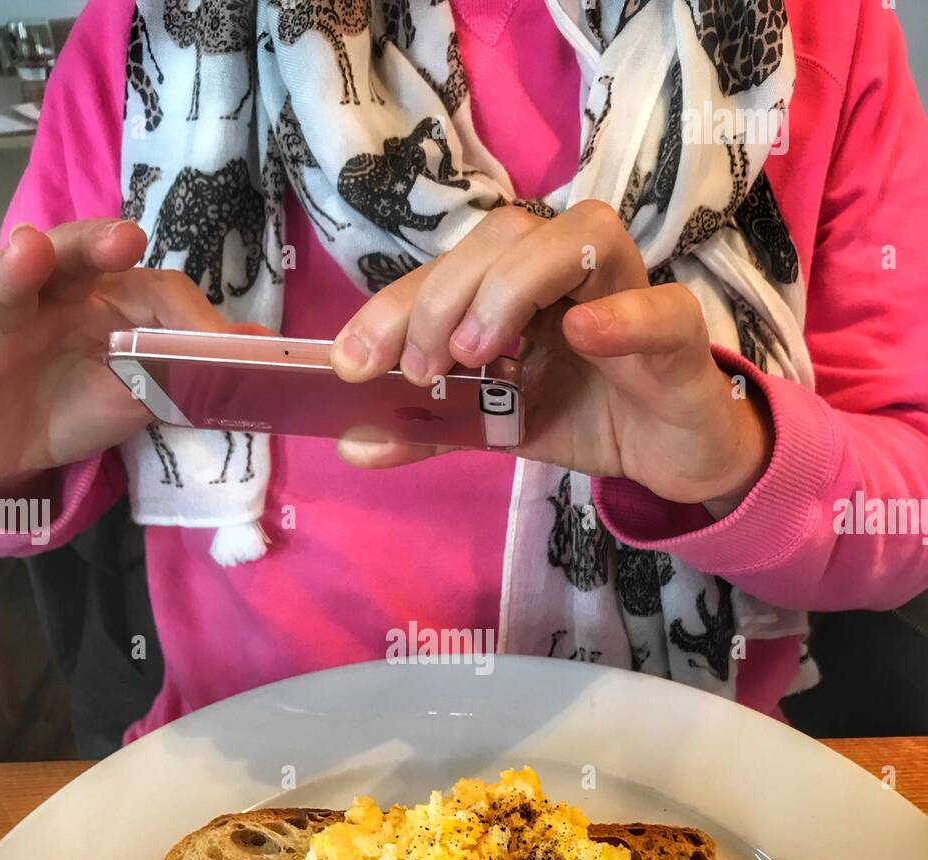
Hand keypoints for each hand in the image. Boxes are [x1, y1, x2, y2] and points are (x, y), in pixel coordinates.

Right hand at [0, 219, 232, 487]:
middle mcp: (51, 297)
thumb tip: (263, 352)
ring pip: (3, 284)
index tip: (226, 347)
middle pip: (69, 259)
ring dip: (14, 266)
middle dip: (93, 245)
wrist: (8, 452)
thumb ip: (189, 371)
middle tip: (122, 241)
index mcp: (104, 302)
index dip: (189, 316)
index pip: (150, 290)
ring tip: (23, 254)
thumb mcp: (138, 396)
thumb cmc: (75, 405)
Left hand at [329, 200, 772, 508]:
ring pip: (578, 237)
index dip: (394, 306)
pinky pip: (659, 308)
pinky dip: (620, 316)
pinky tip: (579, 333)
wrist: (674, 455)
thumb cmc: (588, 414)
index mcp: (521, 280)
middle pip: (507, 232)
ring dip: (513, 287)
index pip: (451, 266)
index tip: (353, 363)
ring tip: (478, 354)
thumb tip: (352, 445)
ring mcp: (630, 291)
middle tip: (419, 369)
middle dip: (445, 294)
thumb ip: (432, 428)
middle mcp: (572, 268)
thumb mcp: (497, 425)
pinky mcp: (679, 334)